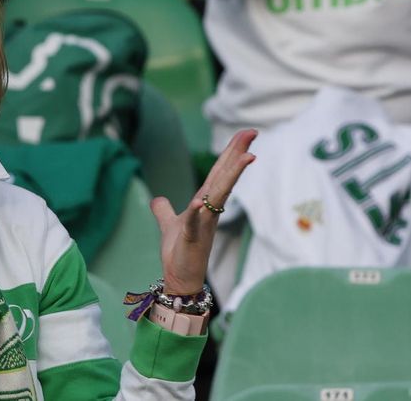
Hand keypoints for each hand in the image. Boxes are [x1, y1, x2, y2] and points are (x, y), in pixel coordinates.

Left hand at [154, 130, 257, 295]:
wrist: (180, 278)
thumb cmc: (179, 252)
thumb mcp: (169, 224)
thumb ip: (164, 210)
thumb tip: (158, 199)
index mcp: (204, 202)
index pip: (219, 172)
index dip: (231, 152)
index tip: (246, 133)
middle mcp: (208, 209)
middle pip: (224, 176)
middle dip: (237, 154)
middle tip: (252, 132)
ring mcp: (203, 223)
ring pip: (218, 194)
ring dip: (231, 176)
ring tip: (246, 157)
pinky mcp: (192, 238)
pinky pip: (194, 222)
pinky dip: (195, 212)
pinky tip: (198, 201)